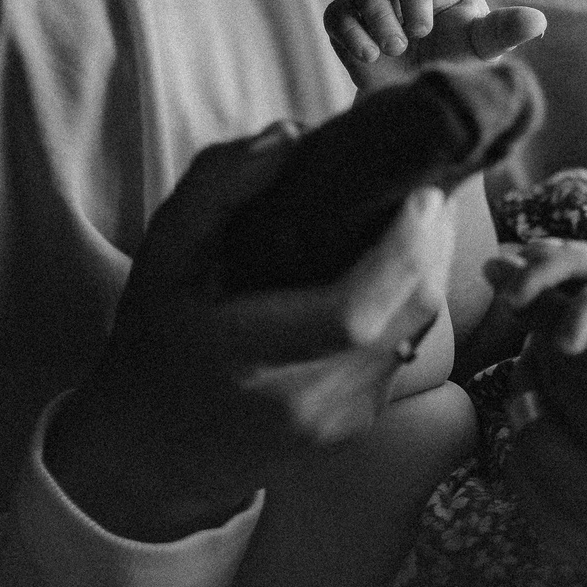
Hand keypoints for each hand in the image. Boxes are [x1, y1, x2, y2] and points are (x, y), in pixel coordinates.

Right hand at [46, 124, 457, 543]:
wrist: (153, 451)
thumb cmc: (157, 338)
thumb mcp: (163, 255)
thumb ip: (217, 187)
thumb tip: (293, 135)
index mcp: (244, 359)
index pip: (349, 314)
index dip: (399, 253)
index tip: (421, 194)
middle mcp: (301, 403)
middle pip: (403, 319)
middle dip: (432, 244)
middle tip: (433, 183)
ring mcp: (335, 423)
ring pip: (417, 332)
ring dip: (430, 267)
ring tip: (423, 212)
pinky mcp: (355, 426)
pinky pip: (404, 349)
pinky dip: (410, 299)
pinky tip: (400, 261)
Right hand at [322, 0, 546, 89]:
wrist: (417, 109)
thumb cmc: (457, 69)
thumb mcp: (483, 53)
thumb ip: (504, 34)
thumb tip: (537, 21)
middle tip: (422, 32)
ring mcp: (376, 0)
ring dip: (378, 10)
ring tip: (396, 48)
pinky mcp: (348, 23)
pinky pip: (337, 11)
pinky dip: (350, 31)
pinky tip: (369, 57)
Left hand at [502, 190, 586, 586]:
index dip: (561, 320)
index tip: (561, 299)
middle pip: (559, 406)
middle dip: (542, 358)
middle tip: (543, 330)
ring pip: (541, 466)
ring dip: (529, 413)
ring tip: (545, 378)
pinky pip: (554, 527)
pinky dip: (536, 479)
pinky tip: (554, 440)